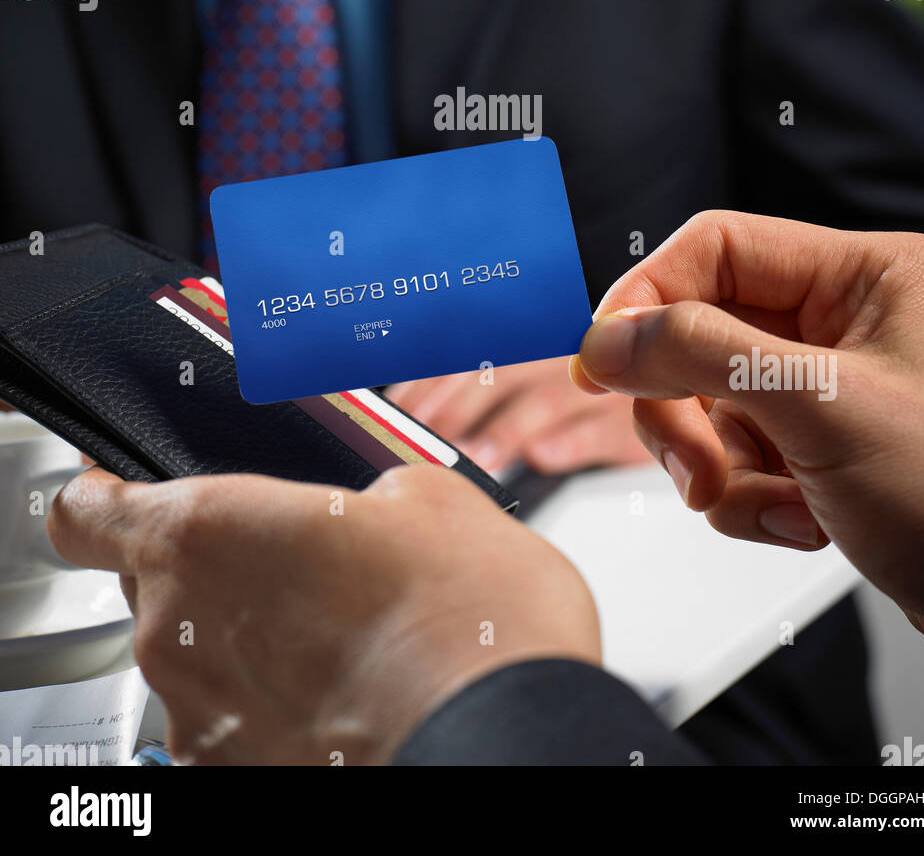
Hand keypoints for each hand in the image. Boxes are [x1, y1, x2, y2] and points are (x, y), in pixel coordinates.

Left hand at [47, 464, 599, 764]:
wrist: (498, 726)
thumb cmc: (459, 612)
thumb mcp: (422, 493)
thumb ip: (355, 491)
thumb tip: (367, 507)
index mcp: (200, 532)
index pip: (84, 511)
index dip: (103, 495)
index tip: (124, 489)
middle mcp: (175, 629)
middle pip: (150, 584)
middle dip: (214, 570)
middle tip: (299, 564)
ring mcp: (199, 717)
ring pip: (194, 659)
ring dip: (246, 640)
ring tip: (340, 636)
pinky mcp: (231, 775)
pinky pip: (228, 723)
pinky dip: (269, 706)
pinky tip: (343, 691)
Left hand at [386, 356, 652, 475]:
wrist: (673, 398)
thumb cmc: (586, 403)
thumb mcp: (532, 386)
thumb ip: (477, 393)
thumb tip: (412, 416)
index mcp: (528, 345)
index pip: (470, 353)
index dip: (432, 381)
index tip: (399, 412)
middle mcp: (562, 359)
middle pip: (499, 373)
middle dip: (457, 409)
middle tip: (425, 445)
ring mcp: (600, 388)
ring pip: (547, 398)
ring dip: (506, 429)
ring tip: (476, 460)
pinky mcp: (632, 425)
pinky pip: (601, 429)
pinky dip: (571, 442)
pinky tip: (544, 458)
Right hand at [570, 210, 923, 682]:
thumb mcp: (822, 409)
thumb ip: (702, 354)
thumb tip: (608, 336)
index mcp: (866, 276)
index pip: (717, 249)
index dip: (647, 298)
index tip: (601, 359)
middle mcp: (849, 321)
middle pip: (703, 331)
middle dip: (686, 409)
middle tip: (692, 469)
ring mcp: (837, 388)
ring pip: (715, 403)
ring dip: (724, 468)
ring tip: (775, 509)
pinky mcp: (829, 449)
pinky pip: (744, 457)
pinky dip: (755, 500)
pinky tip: (808, 527)